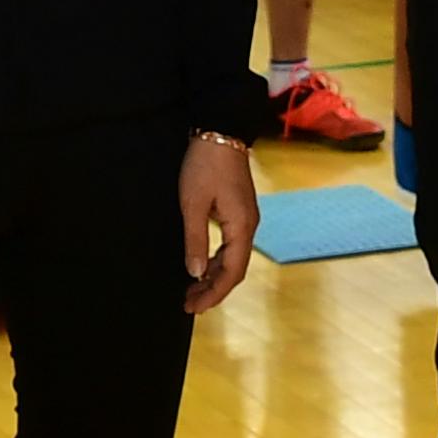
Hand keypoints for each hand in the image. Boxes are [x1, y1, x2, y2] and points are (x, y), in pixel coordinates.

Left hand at [179, 135, 257, 315]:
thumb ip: (195, 240)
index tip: (193, 306)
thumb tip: (195, 273)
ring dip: (213, 275)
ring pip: (233, 257)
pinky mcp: (239, 210)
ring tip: (192, 289)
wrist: (220, 130)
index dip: (213, 293)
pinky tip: (202, 264)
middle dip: (213, 289)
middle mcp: (249, 226)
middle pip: (235, 269)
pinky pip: (231, 244)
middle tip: (189, 303)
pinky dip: (216, 259)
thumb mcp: (193, 203)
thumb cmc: (205, 165)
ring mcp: (245, 218)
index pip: (232, 272)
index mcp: (242, 227)